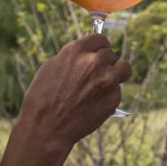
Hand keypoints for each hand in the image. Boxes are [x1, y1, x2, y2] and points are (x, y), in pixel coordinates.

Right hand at [17, 35, 131, 149]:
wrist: (46, 127)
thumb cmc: (43, 97)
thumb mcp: (52, 67)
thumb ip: (73, 58)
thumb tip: (86, 54)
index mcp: (77, 50)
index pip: (100, 38)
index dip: (99, 47)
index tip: (99, 52)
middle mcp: (94, 62)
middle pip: (111, 54)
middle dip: (106, 62)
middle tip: (97, 74)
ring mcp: (106, 80)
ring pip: (123, 69)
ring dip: (117, 74)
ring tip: (105, 84)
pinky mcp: (113, 98)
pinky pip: (117, 91)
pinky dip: (109, 96)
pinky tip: (94, 104)